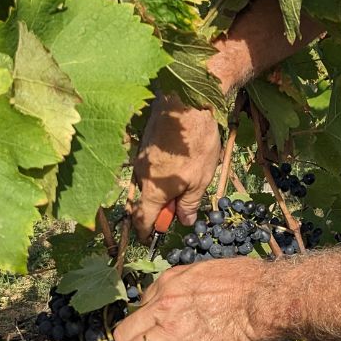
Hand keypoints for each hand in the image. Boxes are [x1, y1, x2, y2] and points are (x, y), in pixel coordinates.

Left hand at [113, 258, 266, 340]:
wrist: (261, 298)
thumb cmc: (241, 279)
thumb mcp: (203, 268)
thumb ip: (181, 280)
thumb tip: (174, 292)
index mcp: (167, 284)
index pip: (138, 306)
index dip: (146, 319)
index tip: (156, 325)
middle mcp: (163, 308)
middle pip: (124, 334)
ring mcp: (173, 333)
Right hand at [130, 94, 221, 241]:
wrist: (187, 102)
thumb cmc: (196, 144)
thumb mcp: (200, 179)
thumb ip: (190, 203)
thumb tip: (184, 221)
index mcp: (152, 189)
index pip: (142, 219)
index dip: (147, 231)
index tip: (151, 238)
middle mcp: (140, 175)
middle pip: (145, 199)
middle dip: (160, 206)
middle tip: (180, 205)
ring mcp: (140, 156)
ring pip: (149, 180)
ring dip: (163, 186)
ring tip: (186, 177)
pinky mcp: (144, 141)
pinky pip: (150, 164)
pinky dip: (162, 169)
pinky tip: (180, 160)